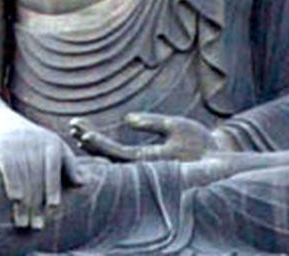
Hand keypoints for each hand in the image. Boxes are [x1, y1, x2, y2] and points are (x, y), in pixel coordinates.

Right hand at [0, 125, 84, 229]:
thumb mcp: (54, 146)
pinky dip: (12, 184)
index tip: (53, 207)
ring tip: (23, 223)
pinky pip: (9, 168)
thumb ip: (69, 164)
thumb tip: (84, 182)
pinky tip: (14, 200)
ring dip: (23, 203)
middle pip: (37, 178)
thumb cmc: (35, 141)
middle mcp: (37, 142)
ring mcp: (19, 144)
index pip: (54, 169)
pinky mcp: (2, 147)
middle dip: (36, 203)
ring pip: (23, 177)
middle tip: (37, 225)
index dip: (53, 188)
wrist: (2, 123)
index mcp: (53, 143)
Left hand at [70, 113, 217, 161]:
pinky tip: (92, 141)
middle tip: (73, 125)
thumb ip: (152, 123)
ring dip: (95, 145)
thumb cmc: (199, 143)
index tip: (83, 132)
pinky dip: (104, 149)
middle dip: (90, 141)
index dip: (99, 143)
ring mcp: (144, 168)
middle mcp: (143, 168)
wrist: (216, 163)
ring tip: (77, 131)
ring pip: (111, 159)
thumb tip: (127, 119)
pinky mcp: (146, 165)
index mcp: (150, 160)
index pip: (117, 153)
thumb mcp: (177, 126)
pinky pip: (119, 159)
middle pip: (109, 157)